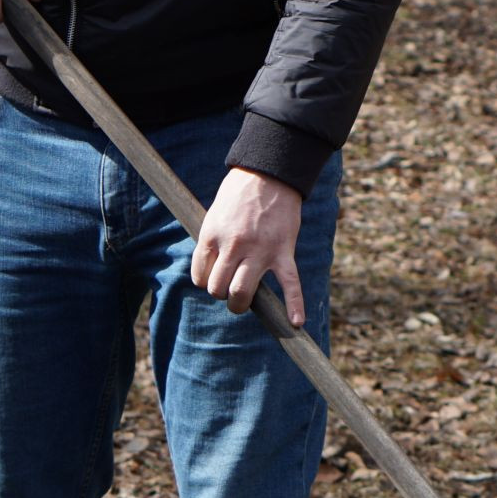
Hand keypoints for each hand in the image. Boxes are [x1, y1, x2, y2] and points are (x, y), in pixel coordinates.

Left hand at [190, 168, 306, 322]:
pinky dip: (295, 305)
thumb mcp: (214, 216)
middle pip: (219, 289)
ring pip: (243, 292)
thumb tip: (210, 269)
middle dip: (222, 294)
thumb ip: (212, 243)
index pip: (200, 277)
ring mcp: (259, 251)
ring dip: (240, 303)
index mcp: (212, 236)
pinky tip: (296, 322)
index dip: (206, 281)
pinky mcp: (283, 251)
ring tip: (244, 302)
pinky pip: (290, 284)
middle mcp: (233, 246)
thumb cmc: (238, 195)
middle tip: (229, 289)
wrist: (269, 175)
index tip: (215, 276)